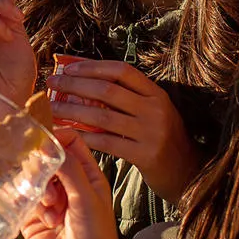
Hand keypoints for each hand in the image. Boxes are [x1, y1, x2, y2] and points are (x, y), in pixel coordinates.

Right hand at [22, 130, 118, 238]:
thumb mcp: (87, 200)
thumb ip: (69, 169)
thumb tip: (50, 142)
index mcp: (88, 177)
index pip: (70, 144)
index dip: (55, 139)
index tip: (42, 141)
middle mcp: (68, 187)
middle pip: (45, 160)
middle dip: (42, 168)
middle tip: (49, 186)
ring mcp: (49, 204)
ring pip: (31, 180)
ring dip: (37, 192)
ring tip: (50, 211)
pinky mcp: (32, 222)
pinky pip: (20, 202)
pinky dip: (25, 205)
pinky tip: (40, 219)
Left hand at [46, 59, 198, 201]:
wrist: (187, 172)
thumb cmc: (161, 138)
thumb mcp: (151, 111)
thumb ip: (125, 95)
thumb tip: (85, 73)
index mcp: (156, 93)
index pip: (121, 70)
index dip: (92, 66)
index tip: (67, 68)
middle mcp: (155, 109)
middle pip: (108, 90)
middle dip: (75, 85)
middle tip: (51, 84)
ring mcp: (151, 132)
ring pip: (103, 116)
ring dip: (72, 111)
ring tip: (51, 109)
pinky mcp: (145, 155)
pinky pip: (106, 142)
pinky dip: (84, 136)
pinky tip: (67, 134)